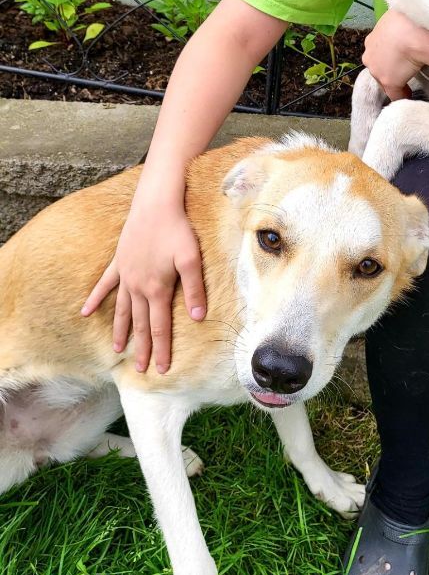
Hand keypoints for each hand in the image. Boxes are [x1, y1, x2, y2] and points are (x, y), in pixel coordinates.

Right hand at [81, 199, 205, 373]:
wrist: (155, 204)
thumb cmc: (177, 230)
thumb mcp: (191, 259)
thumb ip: (195, 289)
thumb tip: (198, 317)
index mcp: (158, 289)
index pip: (159, 327)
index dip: (162, 349)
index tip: (161, 369)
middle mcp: (138, 287)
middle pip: (139, 323)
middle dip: (142, 348)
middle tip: (140, 370)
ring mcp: (125, 275)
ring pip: (121, 309)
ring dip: (120, 330)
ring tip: (117, 349)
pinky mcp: (119, 262)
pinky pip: (105, 285)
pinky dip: (95, 298)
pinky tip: (85, 312)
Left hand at [361, 10, 428, 100]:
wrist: (412, 31)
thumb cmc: (408, 20)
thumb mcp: (398, 20)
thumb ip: (396, 28)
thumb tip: (406, 30)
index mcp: (371, 39)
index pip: (377, 52)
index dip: (388, 57)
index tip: (398, 58)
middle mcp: (369, 55)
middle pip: (378, 67)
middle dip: (389, 69)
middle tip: (403, 69)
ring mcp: (377, 70)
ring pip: (385, 79)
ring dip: (395, 80)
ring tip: (407, 82)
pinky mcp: (388, 82)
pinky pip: (395, 93)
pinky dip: (402, 94)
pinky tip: (409, 94)